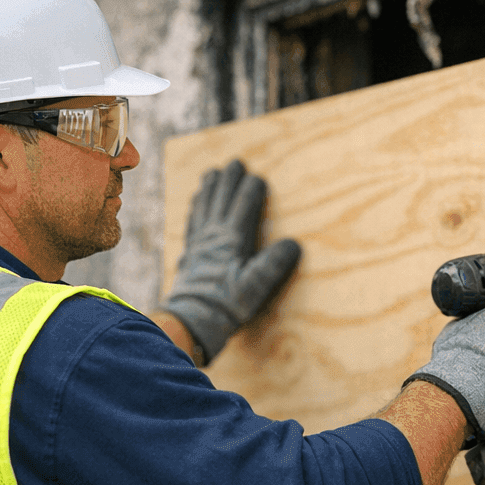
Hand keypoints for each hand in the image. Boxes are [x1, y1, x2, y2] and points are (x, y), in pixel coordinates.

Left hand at [162, 159, 300, 364]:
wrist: (193, 321)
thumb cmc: (227, 305)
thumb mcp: (257, 286)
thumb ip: (274, 263)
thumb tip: (294, 243)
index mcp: (232, 239)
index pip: (244, 205)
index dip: (252, 188)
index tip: (258, 177)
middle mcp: (214, 235)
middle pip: (222, 199)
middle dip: (229, 179)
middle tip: (235, 163)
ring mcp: (200, 243)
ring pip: (204, 206)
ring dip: (210, 188)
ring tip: (212, 173)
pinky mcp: (191, 253)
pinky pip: (193, 222)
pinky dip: (196, 208)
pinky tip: (196, 204)